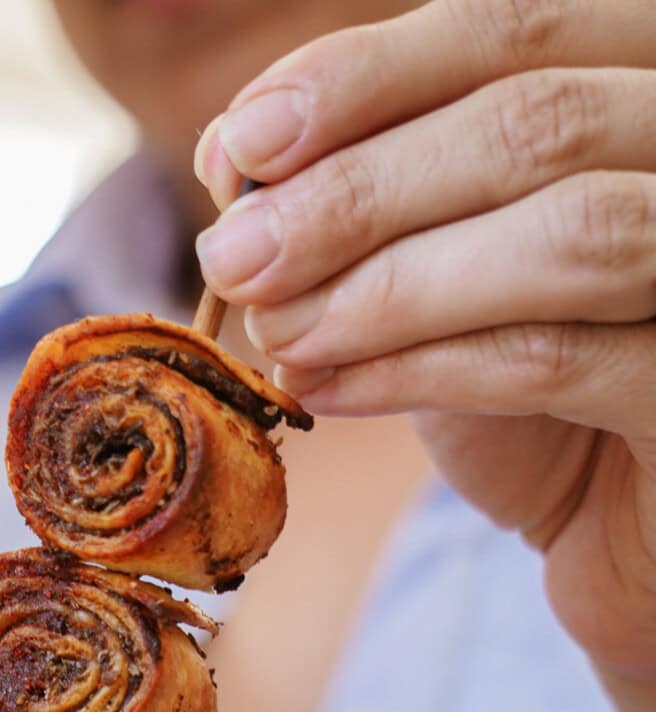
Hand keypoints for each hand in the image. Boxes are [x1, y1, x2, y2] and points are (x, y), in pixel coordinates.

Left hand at [193, 0, 655, 711]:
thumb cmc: (535, 390)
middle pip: (533, 122)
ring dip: (391, 282)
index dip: (363, 81)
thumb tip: (229, 150)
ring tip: (280, 330)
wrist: (621, 531)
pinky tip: (328, 389)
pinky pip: (558, 359)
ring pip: (564, 230)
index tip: (239, 147)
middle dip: (357, 191)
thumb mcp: (441, 274)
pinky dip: (423, 368)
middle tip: (236, 256)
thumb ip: (363, 200)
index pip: (507, 32)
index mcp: (642, 79)